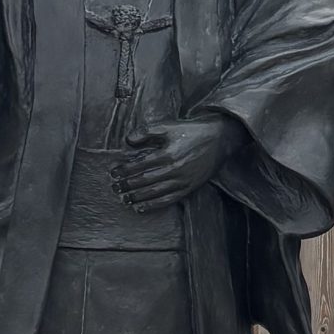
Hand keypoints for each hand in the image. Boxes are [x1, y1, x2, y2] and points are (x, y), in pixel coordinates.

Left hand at [111, 115, 243, 211]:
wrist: (220, 139)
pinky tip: (141, 207)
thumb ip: (146, 132)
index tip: (113, 173)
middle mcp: (174, 169)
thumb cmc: (192, 131)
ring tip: (124, 199)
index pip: (139, 165)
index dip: (124, 170)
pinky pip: (168, 200)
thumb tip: (128, 141)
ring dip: (137, 197)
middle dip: (127, 185)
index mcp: (167, 154)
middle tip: (115, 188)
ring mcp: (182, 181)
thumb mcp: (168, 126)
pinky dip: (153, 205)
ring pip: (154, 193)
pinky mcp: (189, 188)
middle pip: (144, 181)